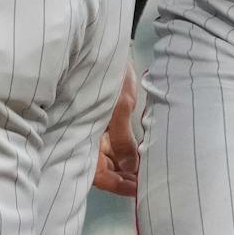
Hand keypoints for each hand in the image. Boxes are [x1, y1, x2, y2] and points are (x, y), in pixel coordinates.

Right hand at [93, 64, 140, 196]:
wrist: (98, 43)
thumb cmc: (106, 73)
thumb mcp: (119, 105)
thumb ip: (123, 139)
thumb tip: (131, 167)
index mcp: (82, 136)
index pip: (101, 176)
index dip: (121, 186)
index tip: (142, 191)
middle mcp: (82, 135)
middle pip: (103, 168)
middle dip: (126, 175)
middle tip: (151, 178)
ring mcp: (88, 126)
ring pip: (106, 154)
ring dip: (126, 160)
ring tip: (149, 162)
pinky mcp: (95, 117)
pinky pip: (108, 140)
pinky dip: (122, 146)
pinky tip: (139, 145)